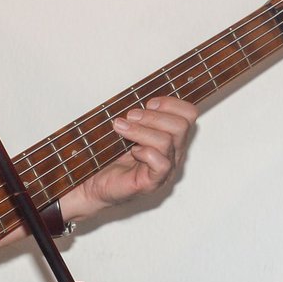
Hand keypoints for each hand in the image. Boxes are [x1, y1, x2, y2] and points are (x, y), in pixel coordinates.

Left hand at [63, 96, 196, 217]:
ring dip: (140, 130)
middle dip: (153, 116)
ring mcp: (166, 169)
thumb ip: (136, 115)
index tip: (148, 103)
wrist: (93, 185)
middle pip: (182, 124)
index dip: (170, 103)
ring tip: (120, 128)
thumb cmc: (109, 156)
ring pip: (168, 141)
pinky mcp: (153, 183)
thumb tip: (139, 97)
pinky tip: (131, 152)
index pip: (189, 114)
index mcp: (171, 136)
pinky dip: (145, 152)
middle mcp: (174, 153)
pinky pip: (161, 163)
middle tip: (131, 116)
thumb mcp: (125, 129)